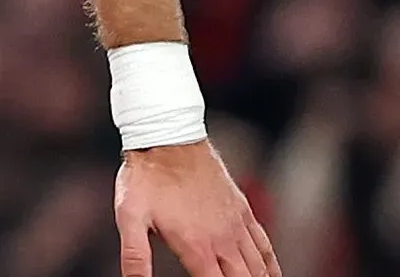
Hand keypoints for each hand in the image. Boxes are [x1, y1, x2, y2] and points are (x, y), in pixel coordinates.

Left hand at [115, 140, 278, 276]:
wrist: (168, 138)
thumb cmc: (145, 178)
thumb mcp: (128, 217)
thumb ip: (134, 256)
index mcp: (196, 248)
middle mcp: (222, 241)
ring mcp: (236, 226)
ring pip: (259, 269)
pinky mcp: (243, 211)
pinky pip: (265, 246)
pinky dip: (271, 266)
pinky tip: (272, 275)